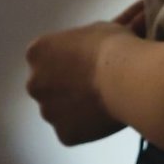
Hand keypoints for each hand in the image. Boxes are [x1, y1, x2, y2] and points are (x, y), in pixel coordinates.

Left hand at [25, 2, 145, 146]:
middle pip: (48, 85)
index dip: (70, 59)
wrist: (130, 77)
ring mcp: (47, 111)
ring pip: (60, 110)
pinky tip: (108, 116)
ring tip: (106, 100)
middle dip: (67, 86)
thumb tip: (93, 43)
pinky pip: (75, 129)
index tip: (90, 61)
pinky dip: (88, 125)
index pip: (47, 57)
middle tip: (97, 83)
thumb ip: (83, 42)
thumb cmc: (116, 46)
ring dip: (76, 107)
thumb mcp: (99, 29)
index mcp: (38, 52)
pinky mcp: (64, 134)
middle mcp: (34, 83)